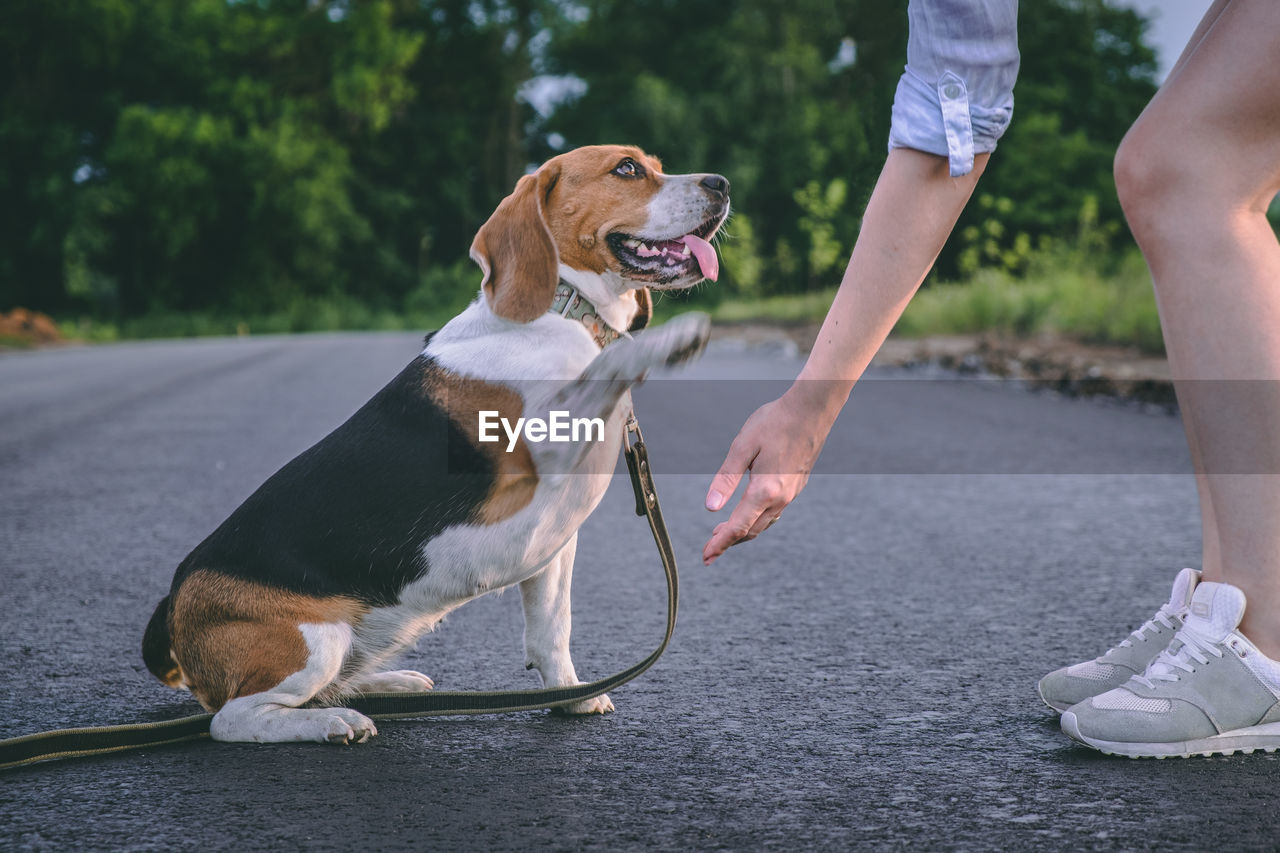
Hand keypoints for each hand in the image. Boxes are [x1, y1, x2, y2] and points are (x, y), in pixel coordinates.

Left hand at [702, 385, 837, 564]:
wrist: (812, 409)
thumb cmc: (774, 422)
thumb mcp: (742, 447)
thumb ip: (725, 479)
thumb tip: (710, 508)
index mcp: (765, 490)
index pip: (738, 526)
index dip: (720, 543)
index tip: (705, 556)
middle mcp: (781, 497)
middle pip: (751, 530)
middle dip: (728, 541)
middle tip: (709, 550)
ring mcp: (792, 493)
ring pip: (764, 523)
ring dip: (743, 531)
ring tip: (723, 533)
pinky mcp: (797, 486)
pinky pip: (775, 512)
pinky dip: (757, 520)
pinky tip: (748, 514)